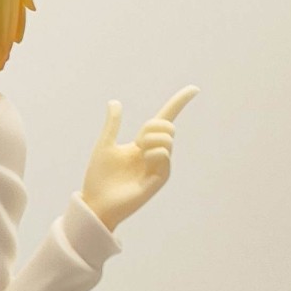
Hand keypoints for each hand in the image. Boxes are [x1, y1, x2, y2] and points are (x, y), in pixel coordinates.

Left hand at [81, 86, 197, 230]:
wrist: (95, 202)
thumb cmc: (98, 178)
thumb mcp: (104, 145)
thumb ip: (112, 125)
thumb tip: (115, 102)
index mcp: (143, 143)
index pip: (165, 119)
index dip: (179, 103)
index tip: (194, 89)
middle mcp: (154, 153)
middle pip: (168, 126)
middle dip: (151, 127)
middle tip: (136, 141)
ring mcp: (158, 166)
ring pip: (168, 139)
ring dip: (151, 139)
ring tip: (138, 151)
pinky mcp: (159, 179)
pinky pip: (165, 155)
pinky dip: (153, 152)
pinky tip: (143, 159)